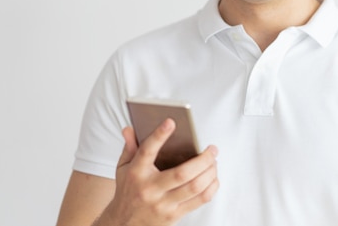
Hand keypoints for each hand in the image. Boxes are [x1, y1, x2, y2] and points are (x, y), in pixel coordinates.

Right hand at [98, 119, 218, 225]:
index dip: (159, 135)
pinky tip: (213, 178)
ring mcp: (163, 204)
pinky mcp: (173, 216)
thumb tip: (129, 128)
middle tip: (212, 149)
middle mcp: (150, 189)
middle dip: (203, 159)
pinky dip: (211, 187)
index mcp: (136, 173)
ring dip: (210, 172)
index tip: (171, 121)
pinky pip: (199, 200)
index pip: (147, 151)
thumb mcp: (123, 168)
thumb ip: (129, 147)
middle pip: (183, 173)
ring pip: (195, 187)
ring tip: (214, 162)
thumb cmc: (127, 191)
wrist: (123, 224)